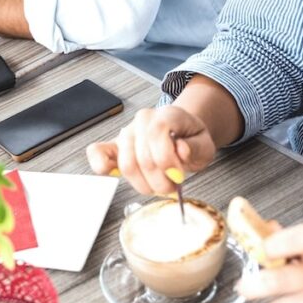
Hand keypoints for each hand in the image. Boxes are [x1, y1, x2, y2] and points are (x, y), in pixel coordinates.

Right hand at [85, 105, 216, 195]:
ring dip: (143, 183)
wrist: (180, 135)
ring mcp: (126, 133)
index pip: (157, 134)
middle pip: (142, 156)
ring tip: (157, 186)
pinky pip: (97, 152)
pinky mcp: (113, 146)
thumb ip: (196, 147)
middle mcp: (142, 121)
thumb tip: (181, 149)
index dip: (166, 160)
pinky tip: (115, 174)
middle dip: (158, 180)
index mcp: (165, 115)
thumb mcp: (205, 144)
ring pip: (126, 164)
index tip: (178, 177)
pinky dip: (102, 166)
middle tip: (172, 188)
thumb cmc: (190, 140)